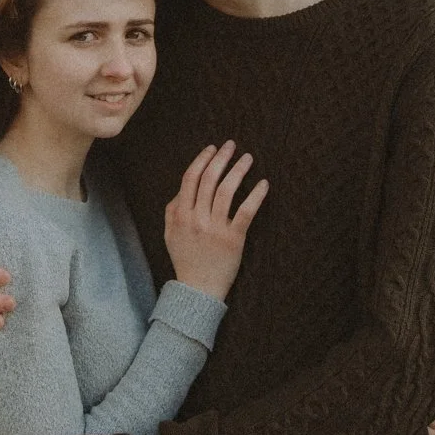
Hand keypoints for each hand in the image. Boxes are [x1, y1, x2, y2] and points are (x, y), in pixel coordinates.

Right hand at [163, 140, 268, 299]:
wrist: (198, 289)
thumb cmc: (185, 259)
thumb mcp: (170, 233)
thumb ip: (173, 208)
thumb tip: (185, 186)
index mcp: (181, 214)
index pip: (191, 179)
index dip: (202, 159)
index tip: (212, 148)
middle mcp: (197, 218)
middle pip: (210, 180)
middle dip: (221, 158)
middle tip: (232, 145)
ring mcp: (216, 228)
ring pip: (227, 191)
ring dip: (239, 170)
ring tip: (248, 158)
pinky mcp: (234, 239)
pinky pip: (246, 212)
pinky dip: (255, 196)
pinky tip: (263, 183)